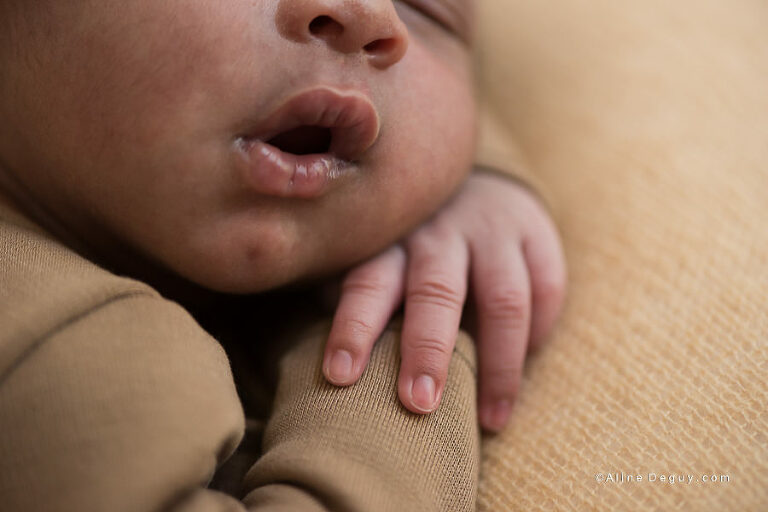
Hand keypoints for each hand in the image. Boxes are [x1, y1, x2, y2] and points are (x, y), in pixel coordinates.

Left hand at [321, 171, 565, 431]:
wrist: (471, 178)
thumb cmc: (411, 240)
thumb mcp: (379, 253)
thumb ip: (363, 295)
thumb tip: (335, 368)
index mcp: (391, 241)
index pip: (367, 283)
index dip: (354, 327)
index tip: (341, 375)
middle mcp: (439, 232)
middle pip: (436, 292)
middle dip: (427, 349)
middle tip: (418, 403)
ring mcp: (493, 229)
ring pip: (503, 298)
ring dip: (497, 362)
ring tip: (490, 419)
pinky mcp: (536, 231)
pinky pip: (546, 287)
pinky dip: (538, 333)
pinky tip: (524, 371)